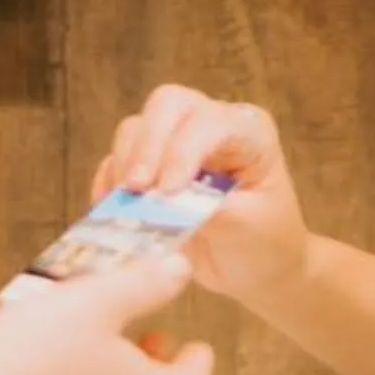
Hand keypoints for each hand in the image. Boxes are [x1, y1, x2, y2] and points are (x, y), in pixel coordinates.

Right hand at [0, 256, 214, 374]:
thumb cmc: (34, 350)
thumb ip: (143, 284)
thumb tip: (178, 270)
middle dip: (156, 365)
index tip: (197, 345)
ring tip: (99, 338)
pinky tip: (55, 357)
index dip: (198, 364)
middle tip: (148, 334)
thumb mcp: (97, 300)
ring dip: (119, 374)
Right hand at [94, 84, 309, 302]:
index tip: (166, 193)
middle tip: (135, 190)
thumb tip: (163, 200)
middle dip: (146, 145)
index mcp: (249, 131)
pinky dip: (108, 182)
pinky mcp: (151, 165)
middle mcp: (212, 124)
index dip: (183, 152)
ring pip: (136, 127)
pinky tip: (109, 210)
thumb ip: (207, 208)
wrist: (258, 270)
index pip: (210, 122)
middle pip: (168, 104)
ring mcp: (178, 140)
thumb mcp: (248, 228)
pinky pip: (118, 158)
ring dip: (125, 165)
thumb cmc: (266, 243)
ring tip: (124, 207)